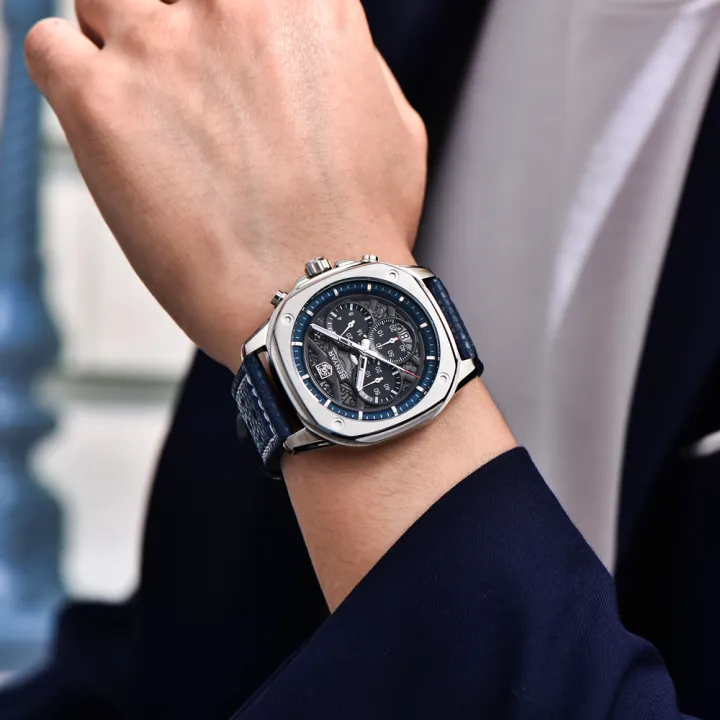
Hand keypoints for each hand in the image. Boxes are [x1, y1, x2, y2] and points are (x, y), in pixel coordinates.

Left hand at [25, 0, 427, 370]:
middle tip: (191, 85)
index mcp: (307, 2)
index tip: (232, 56)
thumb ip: (345, 66)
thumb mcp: (394, 124)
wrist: (320, 302)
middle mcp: (233, 3)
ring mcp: (162, 48)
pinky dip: (68, 74)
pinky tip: (106, 120)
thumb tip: (317, 57)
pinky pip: (50, 47)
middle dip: (179, 24)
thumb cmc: (360, 227)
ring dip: (119, 41)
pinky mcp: (101, 103)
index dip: (235, 23)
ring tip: (147, 107)